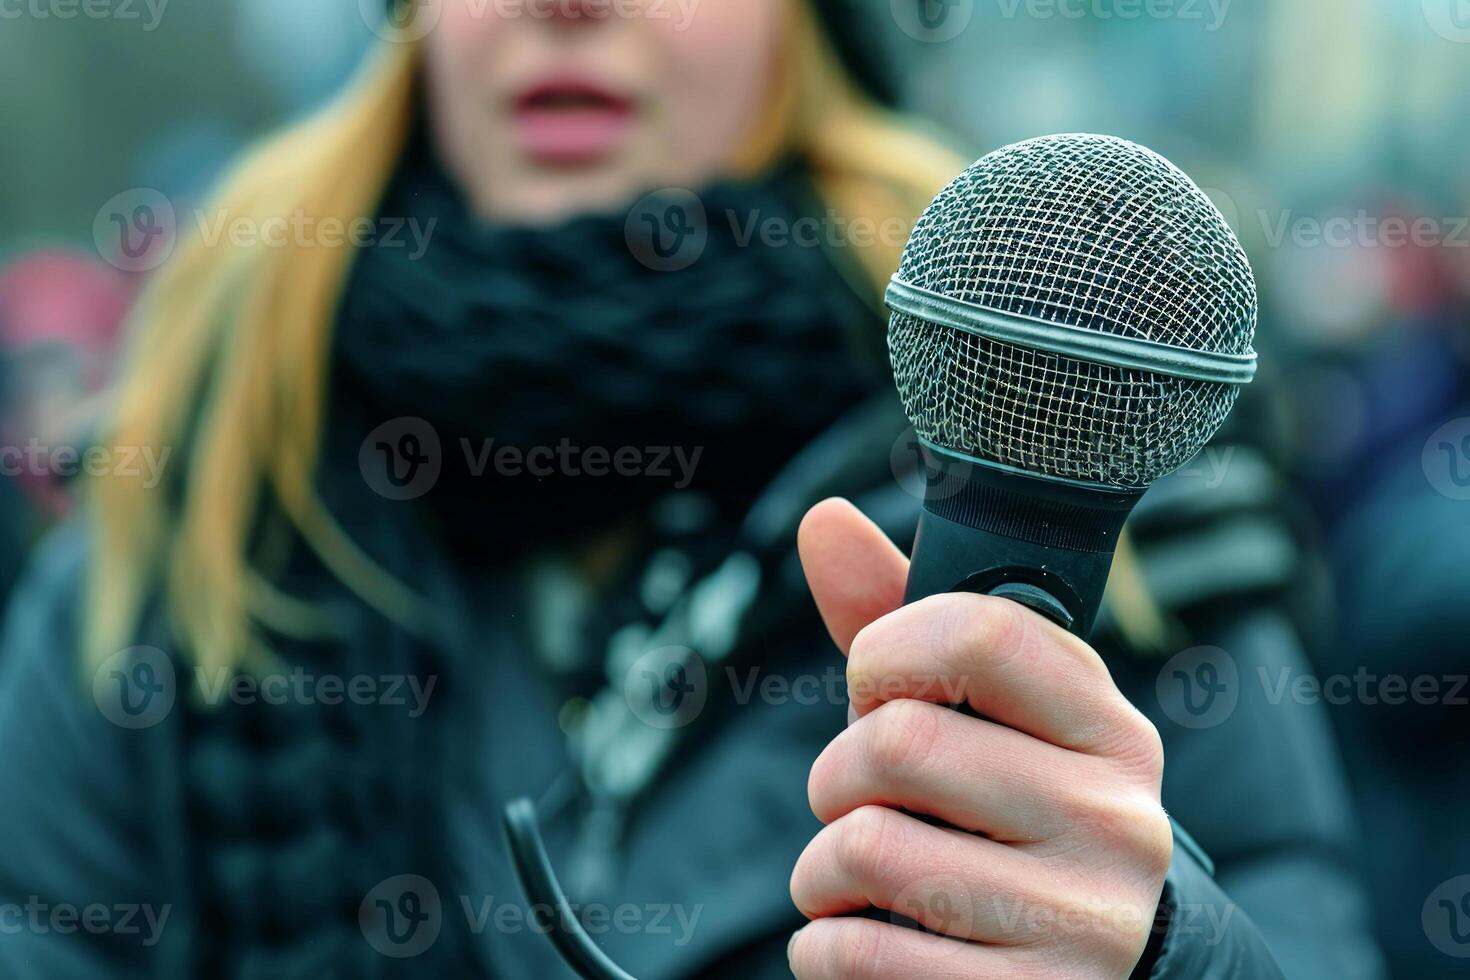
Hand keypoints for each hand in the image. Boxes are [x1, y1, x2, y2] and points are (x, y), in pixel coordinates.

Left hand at [788, 499, 1171, 979]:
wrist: (1096, 977)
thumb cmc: (1007, 820)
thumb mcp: (979, 723)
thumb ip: (898, 623)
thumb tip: (824, 519)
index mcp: (1109, 728)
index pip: (979, 633)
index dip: (887, 654)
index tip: (875, 690)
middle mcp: (1115, 818)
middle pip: (898, 742)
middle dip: (835, 776)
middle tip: (855, 802)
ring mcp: (1081, 918)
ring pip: (866, 848)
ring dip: (821, 870)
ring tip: (858, 879)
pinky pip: (858, 951)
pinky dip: (823, 946)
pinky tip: (863, 937)